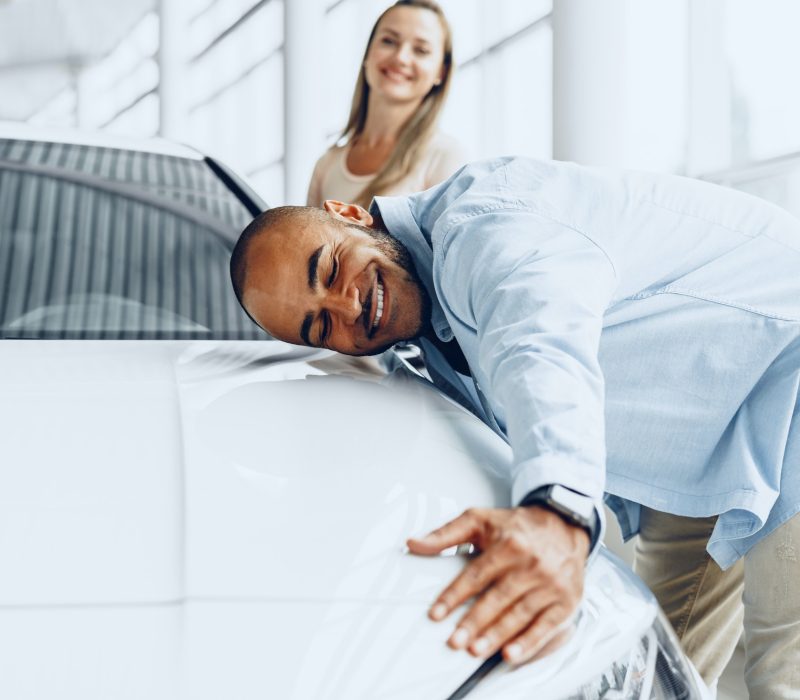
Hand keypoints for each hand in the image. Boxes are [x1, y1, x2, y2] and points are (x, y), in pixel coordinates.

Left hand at [406, 506, 588, 664]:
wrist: (563, 525)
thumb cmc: (518, 527)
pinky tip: (511, 654)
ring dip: (497, 635)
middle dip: (475, 621)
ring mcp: (550, 584)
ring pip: (519, 614)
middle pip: (498, 597)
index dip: (454, 595)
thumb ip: (445, 534)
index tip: (437, 613)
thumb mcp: (479, 520)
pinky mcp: (565, 601)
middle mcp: (531, 564)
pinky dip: (529, 643)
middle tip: (456, 640)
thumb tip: (414, 543)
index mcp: (509, 544)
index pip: (476, 575)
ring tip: (476, 649)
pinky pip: (546, 626)